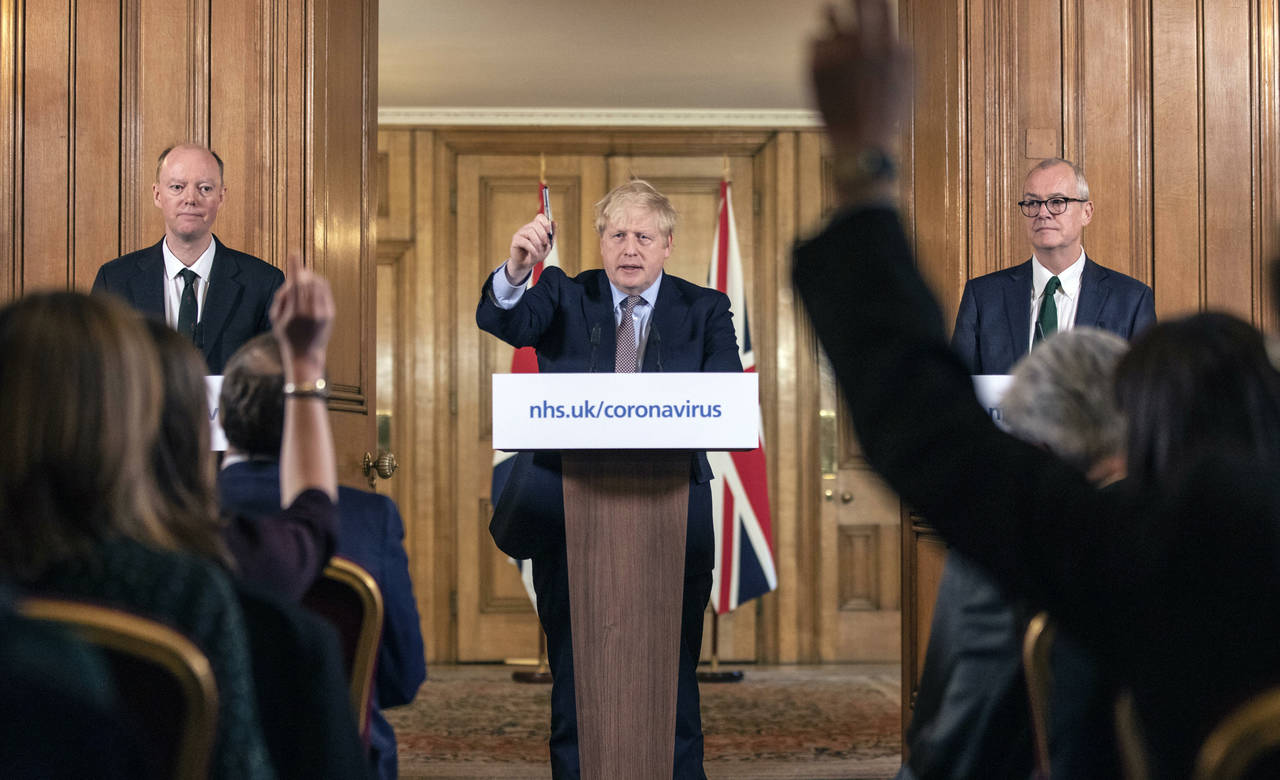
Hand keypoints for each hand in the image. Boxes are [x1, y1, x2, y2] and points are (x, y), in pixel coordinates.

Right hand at [270, 252, 333, 368]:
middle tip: (298, 269)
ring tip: (303, 279)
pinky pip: (325, 291)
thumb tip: (290, 280)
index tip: (294, 253)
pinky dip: (319, 285)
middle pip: (308, 281)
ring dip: (311, 277)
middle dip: (302, 272)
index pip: (296, 283)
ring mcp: (323, 312)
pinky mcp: (331, 314)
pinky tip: (313, 286)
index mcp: (296, 312)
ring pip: (319, 284)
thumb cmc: (287, 335)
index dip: (295, 266)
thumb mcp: (275, 319)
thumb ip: (281, 298)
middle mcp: (312, 311)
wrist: (306, 354)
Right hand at [505, 213, 554, 284]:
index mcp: (535, 227)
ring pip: (530, 232)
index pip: (540, 217)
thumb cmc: (536, 254)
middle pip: (535, 224)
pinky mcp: (515, 241)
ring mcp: (520, 233)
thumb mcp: (548, 245)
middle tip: (545, 243)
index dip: (545, 222)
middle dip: (543, 235)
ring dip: (537, 243)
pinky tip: (535, 253)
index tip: (549, 231)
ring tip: (539, 251)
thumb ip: (552, 235)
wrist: (526, 265)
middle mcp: (527, 228)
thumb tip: (554, 222)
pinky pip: (525, 242)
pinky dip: (532, 249)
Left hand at [810, 0, 911, 160]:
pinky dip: (819, 47)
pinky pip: (814, 40)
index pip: (879, 4)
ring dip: (829, 15)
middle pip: (856, 0)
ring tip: (828, 12)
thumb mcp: (908, 81)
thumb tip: (893, 36)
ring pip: (828, 15)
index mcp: (888, 44)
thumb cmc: (886, 116)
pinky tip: (826, 60)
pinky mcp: (816, 64)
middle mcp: (862, 43)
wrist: (861, 142)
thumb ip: (901, 52)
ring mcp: (837, 52)